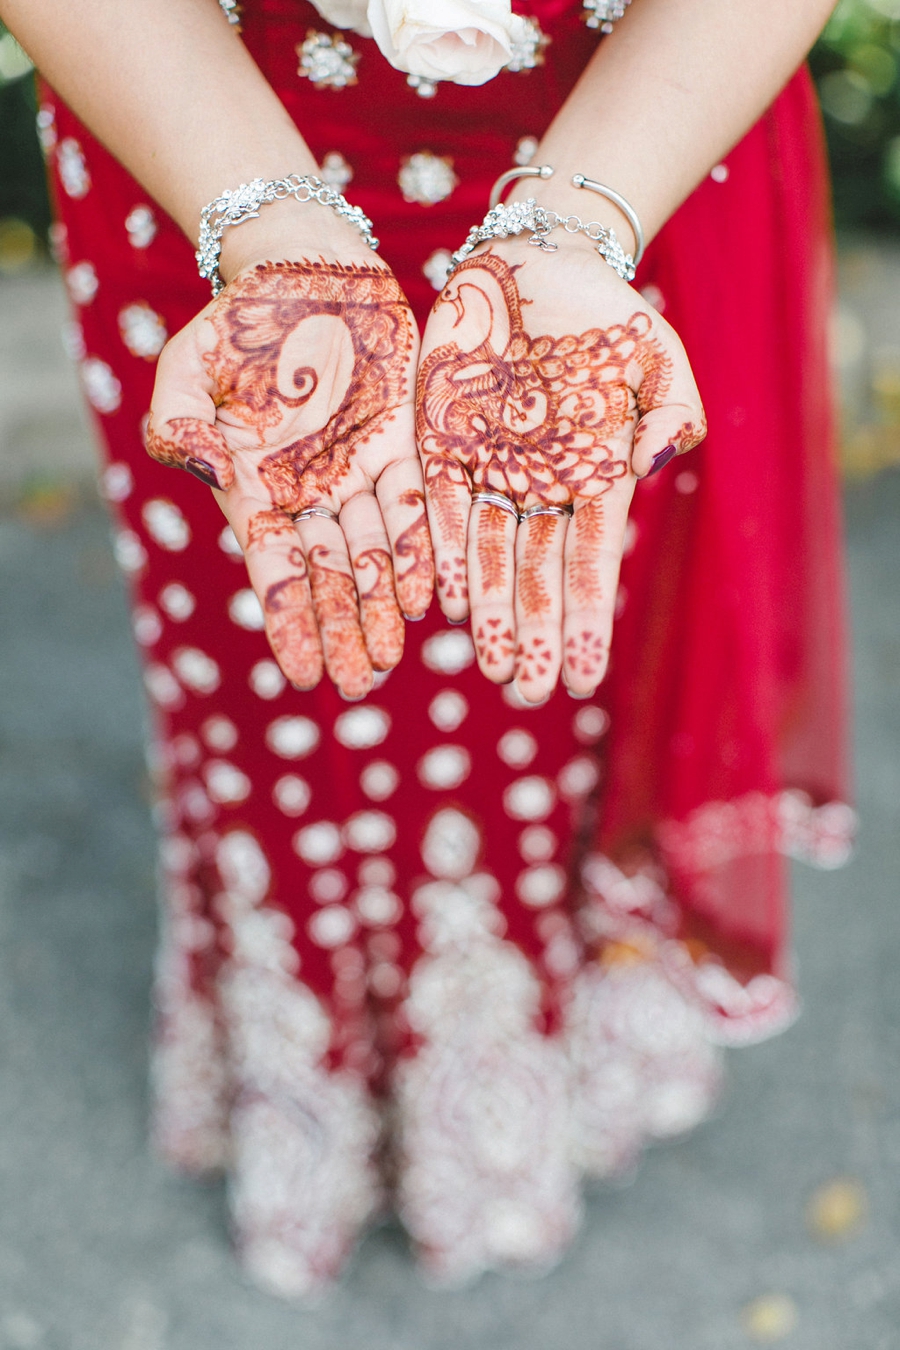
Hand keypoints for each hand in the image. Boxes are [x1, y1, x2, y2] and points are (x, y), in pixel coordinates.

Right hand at [147, 253, 433, 699]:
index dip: (291, 621)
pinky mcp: (405, 443)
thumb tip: (203, 472)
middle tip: (361, 684)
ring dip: (383, 606)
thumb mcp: (190, 366)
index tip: (305, 674)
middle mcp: (311, 494)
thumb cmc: (236, 321)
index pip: (276, 568)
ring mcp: (359, 472)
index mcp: (257, 489)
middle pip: (331, 576)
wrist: (301, 268)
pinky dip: (420, 548)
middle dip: (344, 631)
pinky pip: (414, 505)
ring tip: (393, 657)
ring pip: (375, 553)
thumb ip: (180, 423)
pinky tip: (429, 594)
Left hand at [416, 246, 705, 702]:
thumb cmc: (606, 315)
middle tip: (528, 695)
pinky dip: (446, 554)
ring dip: (489, 612)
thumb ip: (668, 412)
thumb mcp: (655, 356)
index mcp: (595, 475)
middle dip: (532, 636)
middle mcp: (541, 485)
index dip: (584, 620)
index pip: (590, 562)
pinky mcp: (442, 445)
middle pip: (536, 573)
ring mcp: (490, 469)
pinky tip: (448, 604)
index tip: (584, 678)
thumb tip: (655, 465)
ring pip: (488, 555)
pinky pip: (443, 509)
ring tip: (491, 668)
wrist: (538, 263)